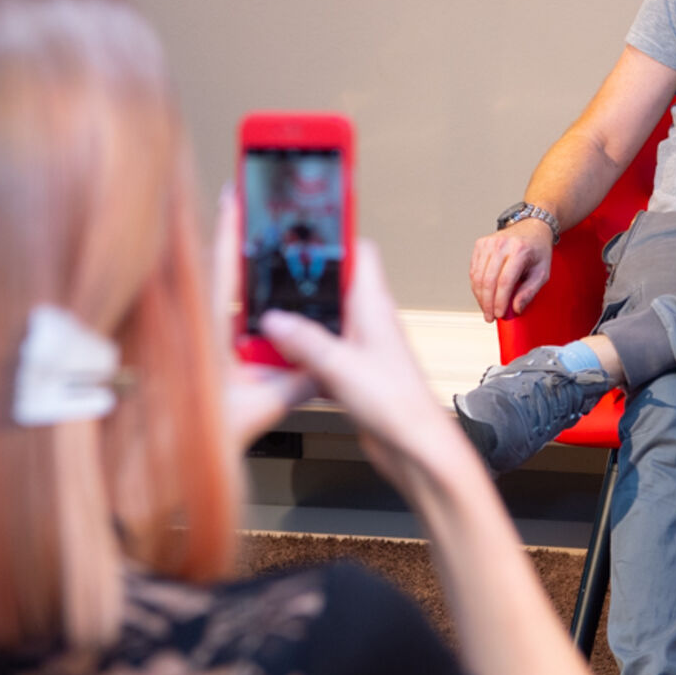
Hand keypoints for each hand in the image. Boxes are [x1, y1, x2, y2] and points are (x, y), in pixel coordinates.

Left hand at [212, 184, 317, 448]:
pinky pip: (231, 326)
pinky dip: (248, 312)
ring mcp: (201, 346)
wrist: (163, 470)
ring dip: (248, 278)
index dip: (232, 230)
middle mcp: (202, 332)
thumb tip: (324, 363)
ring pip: (228, 301)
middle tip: (263, 213)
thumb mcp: (258, 411)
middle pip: (225, 276)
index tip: (237, 194)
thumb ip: (295, 383)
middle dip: (245, 244)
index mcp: (208, 333)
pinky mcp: (204, 363)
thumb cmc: (195, 440)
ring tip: (275, 255)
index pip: (224, 268)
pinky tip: (269, 313)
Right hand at [263, 240, 462, 488]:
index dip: (334, 236)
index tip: (303, 225)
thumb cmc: (400, 406)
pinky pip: (317, 355)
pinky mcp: (350, 374)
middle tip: (266, 274)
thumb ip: (306, 341)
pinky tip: (273, 363)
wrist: (414, 449)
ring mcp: (359, 348)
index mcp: (374, 307)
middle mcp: (368, 322)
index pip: (359, 253)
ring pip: (321, 322)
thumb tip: (272, 319)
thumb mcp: (343, 368)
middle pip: (332, 286)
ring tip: (260, 317)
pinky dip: (296, 356)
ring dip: (295, 323)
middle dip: (300, 281)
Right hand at [469, 218, 553, 319]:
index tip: (499, 314)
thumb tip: (515, 308)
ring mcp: (488, 243)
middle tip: (490, 316)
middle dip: (487, 303)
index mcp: (519, 250)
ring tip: (486, 309)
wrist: (532, 227)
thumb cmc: (538, 250)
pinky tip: (483, 295)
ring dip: (480, 297)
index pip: (504, 281)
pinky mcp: (480, 244)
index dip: (500, 301)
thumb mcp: (542, 272)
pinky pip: (473, 270)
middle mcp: (501, 244)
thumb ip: (529, 292)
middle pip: (488, 280)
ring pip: (477, 277)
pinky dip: (476, 286)